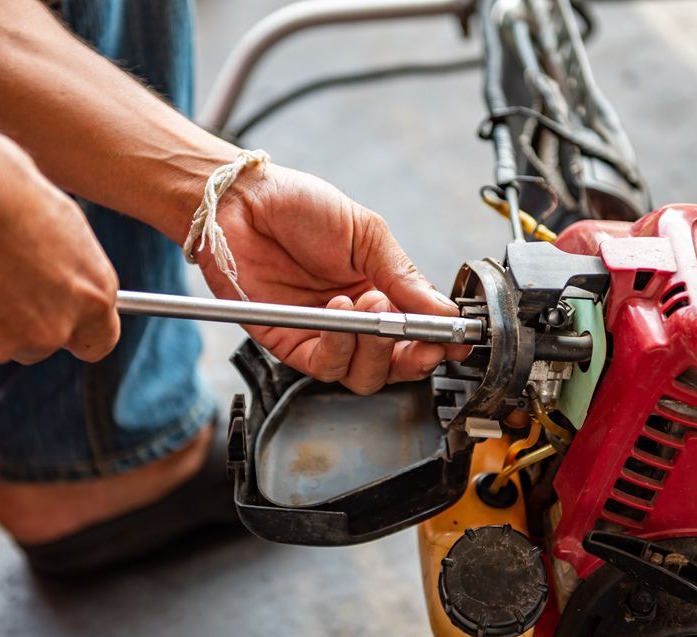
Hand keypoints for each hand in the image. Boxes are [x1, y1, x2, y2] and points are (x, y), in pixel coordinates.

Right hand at [0, 63, 119, 363]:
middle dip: (24, 316)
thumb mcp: (56, 216)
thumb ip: (68, 261)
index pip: (99, 340)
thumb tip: (61, 266)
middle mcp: (53, 327)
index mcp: (92, 294)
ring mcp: (1, 341)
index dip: (78, 329)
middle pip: (43, 340)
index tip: (63, 316)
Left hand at [198, 164, 459, 394]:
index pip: (416, 332)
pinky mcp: (291, 344)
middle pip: (395, 365)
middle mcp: (355, 321)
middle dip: (414, 357)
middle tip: (422, 339)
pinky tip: (341, 314)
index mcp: (380, 292)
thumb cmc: (298, 207)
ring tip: (372, 305)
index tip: (455, 340)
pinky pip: (325, 365)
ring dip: (377, 349)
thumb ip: (404, 276)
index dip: (438, 342)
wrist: (241, 201)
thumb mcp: (367, 233)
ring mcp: (324, 336)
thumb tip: (444, 310)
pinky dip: (340, 346)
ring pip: (364, 375)